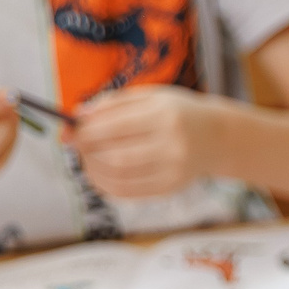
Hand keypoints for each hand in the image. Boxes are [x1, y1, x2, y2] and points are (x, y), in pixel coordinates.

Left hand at [71, 85, 219, 199]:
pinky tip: (101, 173)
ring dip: (92, 169)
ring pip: (118, 177)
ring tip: (88, 158)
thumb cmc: (176, 112)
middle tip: (78, 145)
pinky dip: (105, 184)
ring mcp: (174, 170)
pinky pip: (128, 191)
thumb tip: (75, 117)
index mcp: (166, 116)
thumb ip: (112, 104)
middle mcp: (173, 145)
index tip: (70, 131)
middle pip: (114, 156)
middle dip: (86, 152)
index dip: (85, 132)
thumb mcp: (149, 97)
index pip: (113, 128)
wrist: (218, 136)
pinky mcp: (171, 188)